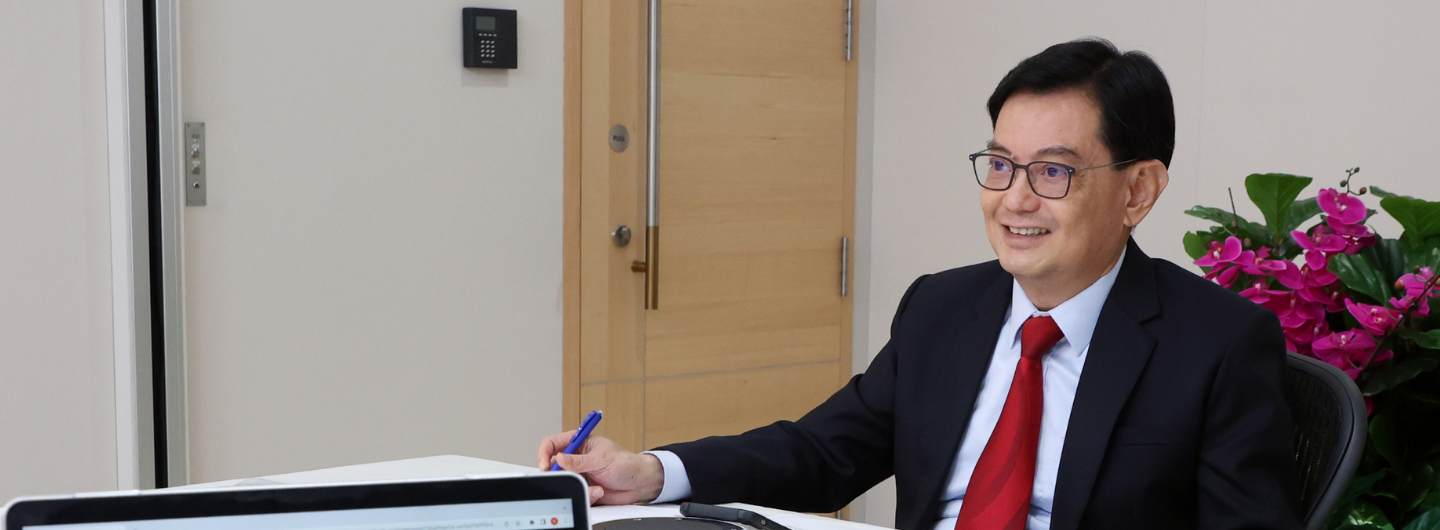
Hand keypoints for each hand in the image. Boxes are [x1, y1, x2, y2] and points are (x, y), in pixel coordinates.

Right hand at [537, 433, 664, 504]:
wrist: (638, 483)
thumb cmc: (625, 464)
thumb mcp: (601, 459)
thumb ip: (578, 461)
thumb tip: (558, 459)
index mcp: (579, 442)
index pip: (552, 443)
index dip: (545, 453)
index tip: (545, 466)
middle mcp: (576, 457)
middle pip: (553, 466)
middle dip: (561, 476)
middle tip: (570, 480)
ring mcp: (579, 473)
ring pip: (565, 481)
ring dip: (580, 486)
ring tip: (595, 486)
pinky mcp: (583, 487)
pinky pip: (576, 493)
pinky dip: (587, 494)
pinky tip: (600, 490)